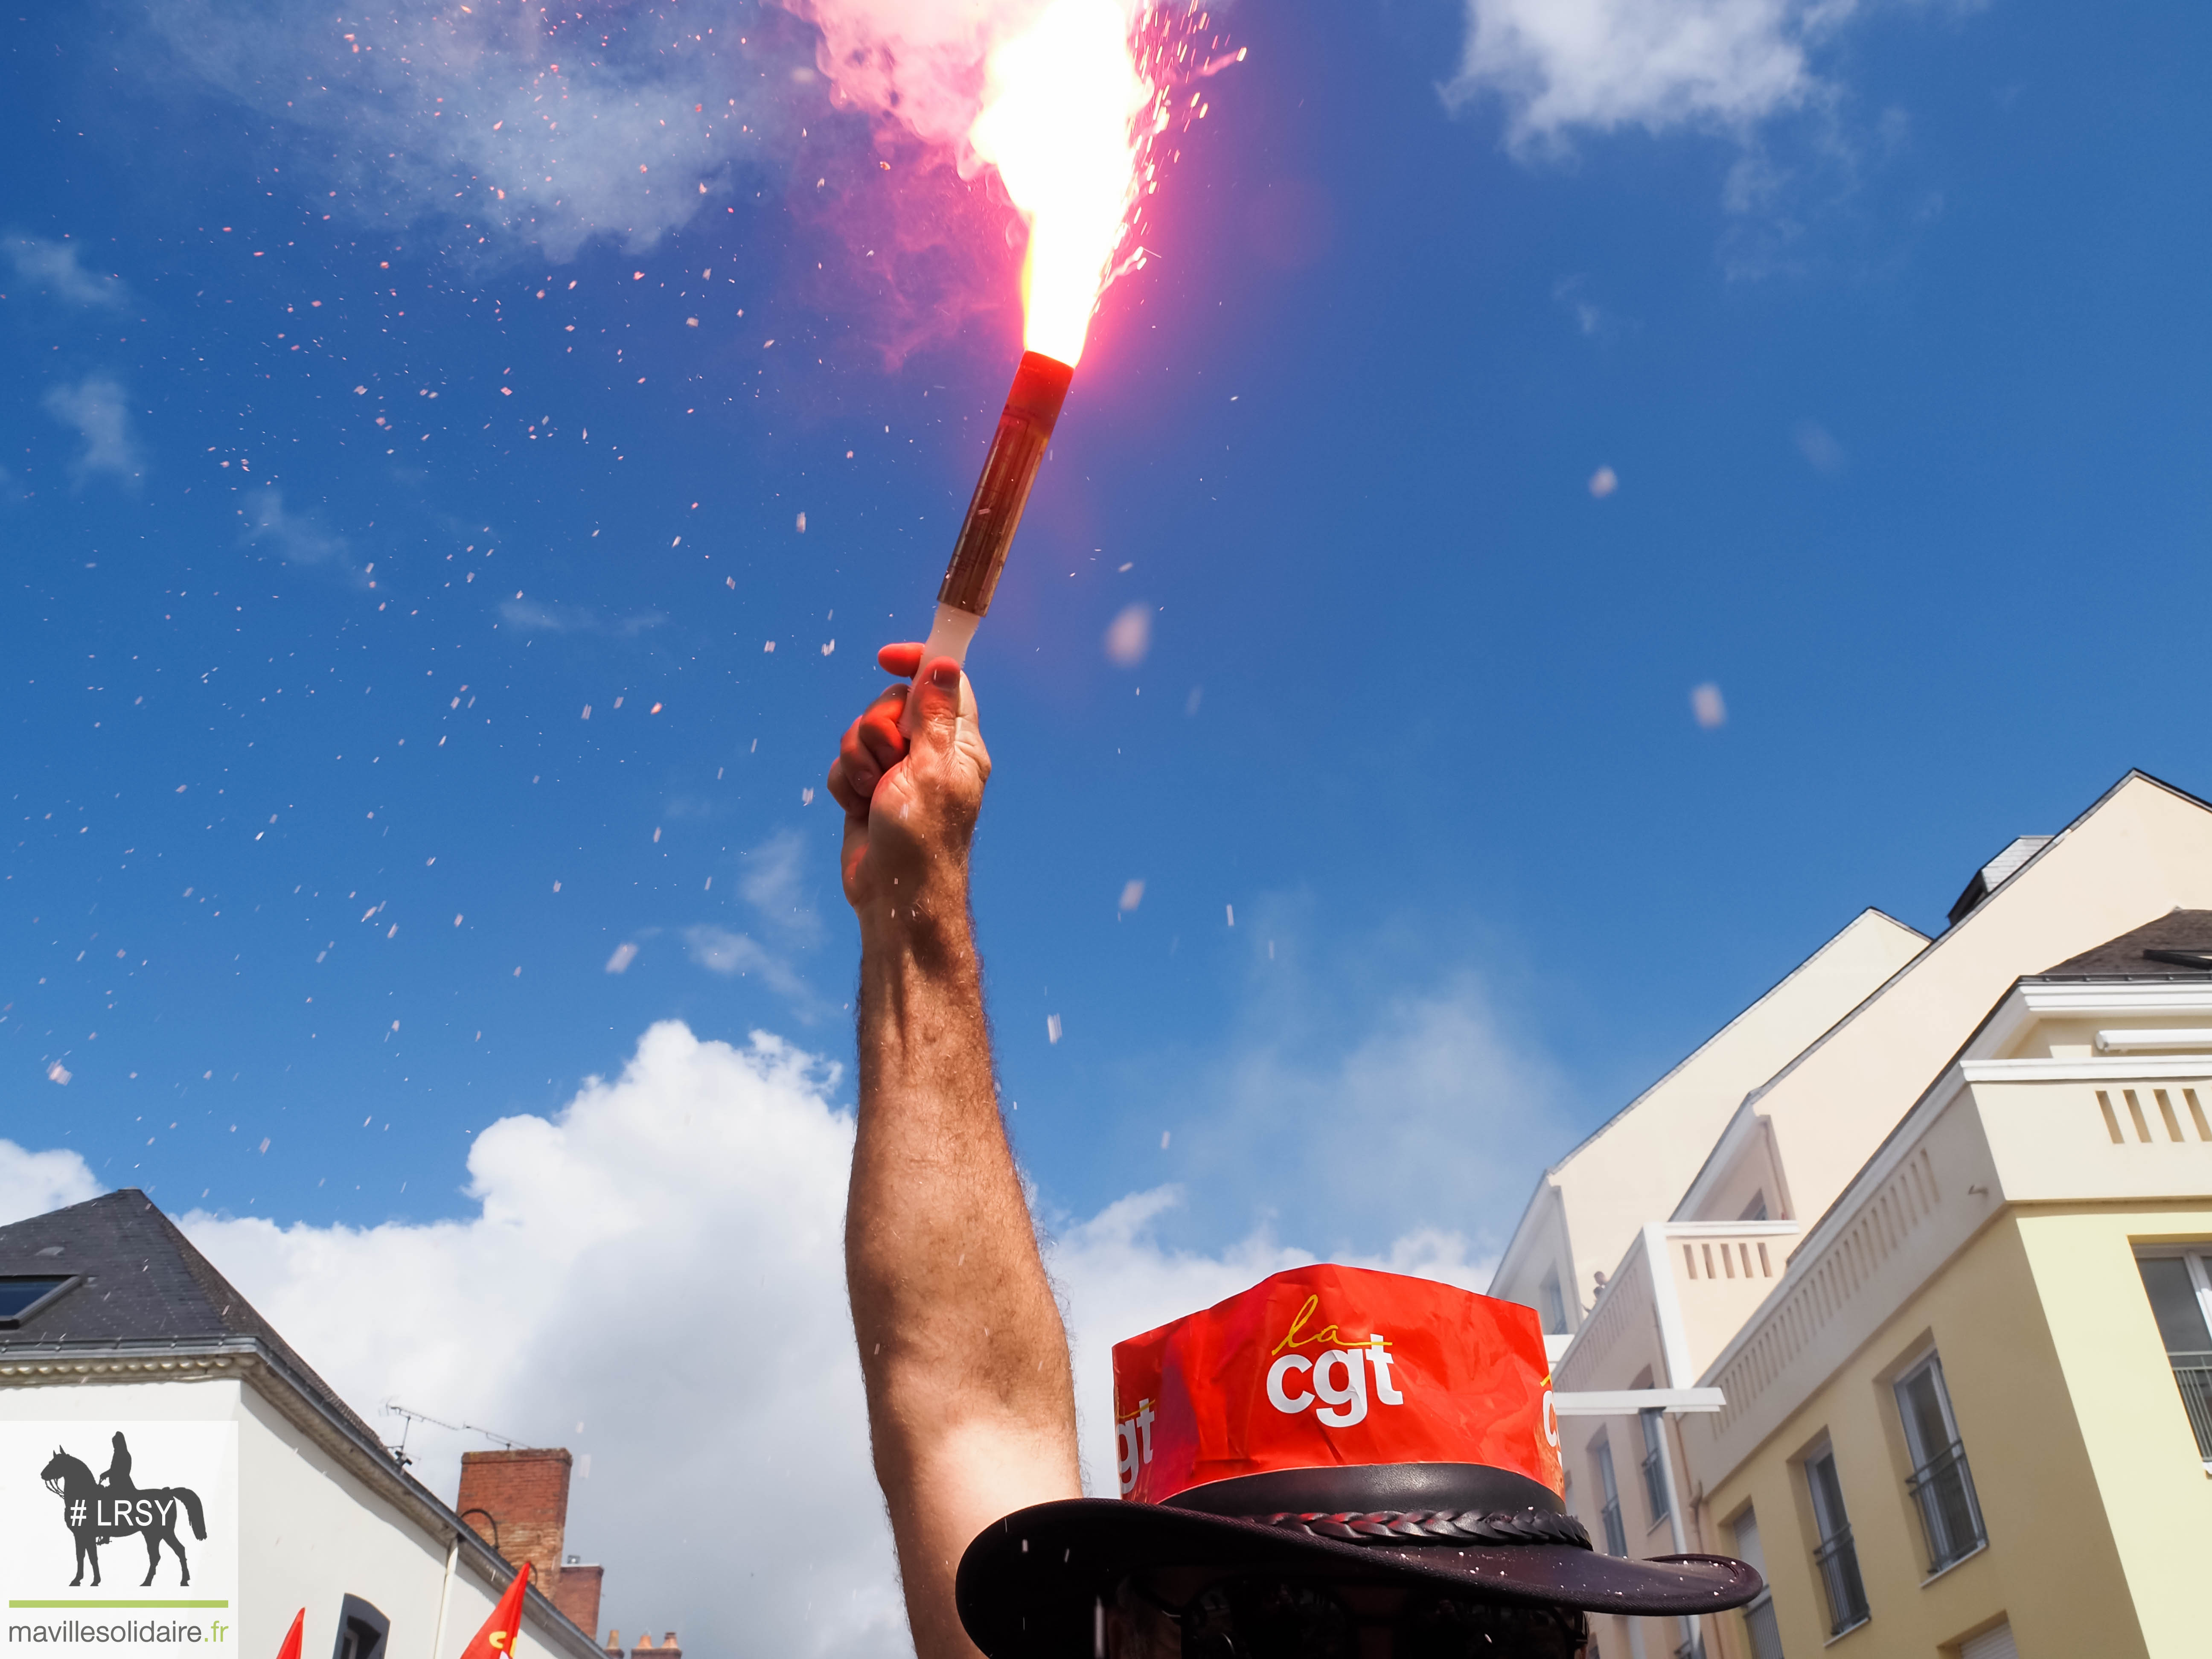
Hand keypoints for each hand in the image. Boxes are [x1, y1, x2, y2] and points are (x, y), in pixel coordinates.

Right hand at [826, 643, 991, 927]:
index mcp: (957, 742)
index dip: (916, 661)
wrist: (893, 894)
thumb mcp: (933, 769)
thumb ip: (935, 715)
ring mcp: (896, 771)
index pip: (942, 681)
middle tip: (890, 762)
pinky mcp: (868, 789)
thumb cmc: (922, 838)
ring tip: (874, 793)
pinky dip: (845, 782)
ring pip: (861, 732)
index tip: (886, 658)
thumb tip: (945, 664)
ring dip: (858, 759)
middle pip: (892, 703)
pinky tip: (859, 807)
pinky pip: (844, 763)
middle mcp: (929, 752)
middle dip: (878, 727)